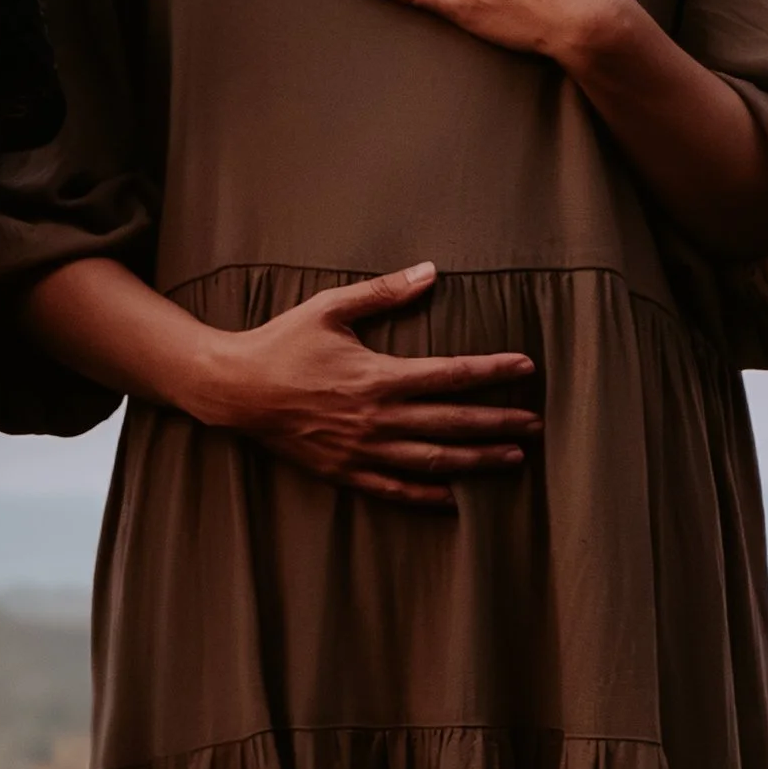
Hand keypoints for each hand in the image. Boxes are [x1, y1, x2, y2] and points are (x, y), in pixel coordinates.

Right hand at [182, 263, 537, 509]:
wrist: (233, 389)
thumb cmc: (281, 343)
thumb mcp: (330, 308)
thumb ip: (384, 293)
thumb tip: (430, 271)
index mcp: (378, 376)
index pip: (451, 374)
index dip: (493, 371)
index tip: (526, 367)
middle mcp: (376, 418)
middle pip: (452, 423)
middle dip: (498, 423)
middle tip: (535, 424)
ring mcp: (360, 450)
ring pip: (432, 461)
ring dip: (476, 460)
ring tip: (511, 459)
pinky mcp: (342, 471)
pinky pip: (392, 489)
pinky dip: (425, 494)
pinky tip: (452, 497)